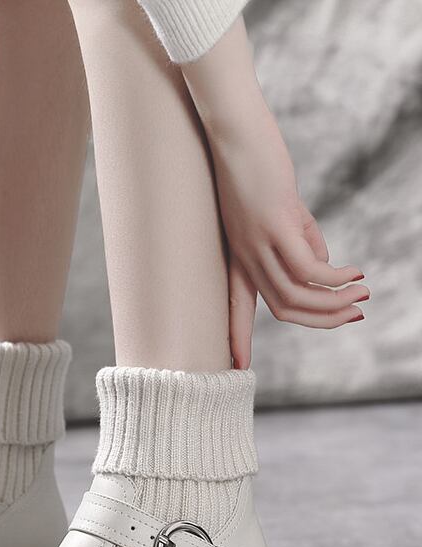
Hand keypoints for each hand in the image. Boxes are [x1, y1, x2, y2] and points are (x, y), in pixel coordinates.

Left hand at [210, 112, 368, 368]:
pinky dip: (333, 278)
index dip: (236, 338)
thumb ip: (300, 241)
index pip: (233, 307)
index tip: (236, 368)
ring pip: (294, 295)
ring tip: (362, 298)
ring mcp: (256, 242)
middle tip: (354, 315)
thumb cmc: (253, 167)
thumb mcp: (279, 211)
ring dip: (333, 304)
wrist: (232, 130)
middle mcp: (243, 256)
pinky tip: (353, 274)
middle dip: (320, 320)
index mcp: (237, 256)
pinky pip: (307, 267)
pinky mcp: (274, 223)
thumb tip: (323, 270)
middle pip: (280, 308)